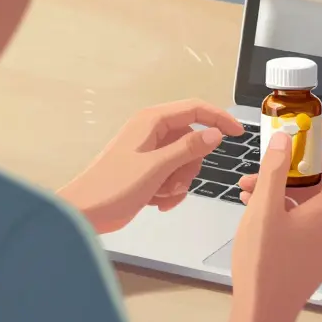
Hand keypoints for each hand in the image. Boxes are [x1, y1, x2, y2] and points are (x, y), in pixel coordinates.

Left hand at [58, 99, 243, 232]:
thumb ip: (188, 148)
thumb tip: (215, 134)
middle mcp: (151, 132)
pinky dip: (170, 190)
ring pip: (184, 160)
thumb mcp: (156, 167)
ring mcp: (148, 151)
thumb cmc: (111, 187)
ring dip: (180, 181)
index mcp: (151, 121)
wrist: (84, 213)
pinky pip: (172, 174)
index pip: (195, 109)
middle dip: (190, 165)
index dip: (219, 118)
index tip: (237, 133)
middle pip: (192, 140)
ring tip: (162, 195)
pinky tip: (158, 202)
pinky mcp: (146, 170)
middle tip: (177, 182)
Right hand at [230, 119, 321, 314]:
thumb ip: (274, 170)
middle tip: (272, 156)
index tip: (320, 124)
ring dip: (282, 189)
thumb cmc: (265, 266)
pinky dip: (286, 209)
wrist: (264, 315)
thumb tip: (283, 141)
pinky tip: (256, 207)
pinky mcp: (318, 255)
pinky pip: (307, 220)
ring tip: (248, 187)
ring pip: (310, 202)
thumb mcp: (264, 210)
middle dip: (292, 167)